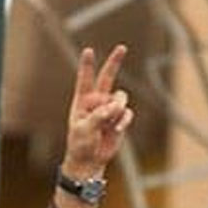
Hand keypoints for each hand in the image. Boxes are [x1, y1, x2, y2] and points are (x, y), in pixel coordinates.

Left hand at [62, 44, 131, 177]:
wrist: (89, 160)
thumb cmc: (80, 144)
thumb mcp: (84, 129)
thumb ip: (98, 116)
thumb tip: (115, 107)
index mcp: (82, 101)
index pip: (85, 80)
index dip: (87, 65)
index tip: (88, 50)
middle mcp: (97, 101)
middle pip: (107, 77)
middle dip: (114, 62)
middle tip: (122, 47)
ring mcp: (110, 108)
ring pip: (121, 98)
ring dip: (117, 110)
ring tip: (108, 124)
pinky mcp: (120, 118)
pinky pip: (127, 113)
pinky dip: (123, 121)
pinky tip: (117, 130)